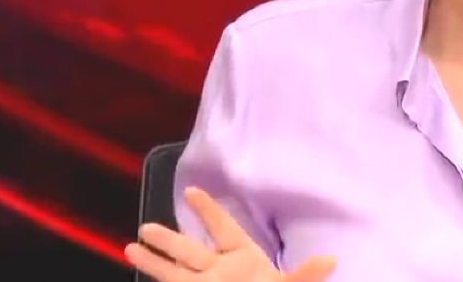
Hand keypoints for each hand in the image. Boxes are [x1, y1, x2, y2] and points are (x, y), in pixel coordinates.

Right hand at [125, 186, 336, 281]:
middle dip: (169, 239)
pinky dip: (156, 280)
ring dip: (153, 263)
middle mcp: (219, 271)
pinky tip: (134, 272)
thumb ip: (306, 275)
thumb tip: (333, 260)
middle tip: (147, 225)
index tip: (191, 190)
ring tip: (129, 247)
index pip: (223, 228)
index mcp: (243, 258)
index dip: (208, 210)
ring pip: (174, 273)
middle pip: (189, 251)